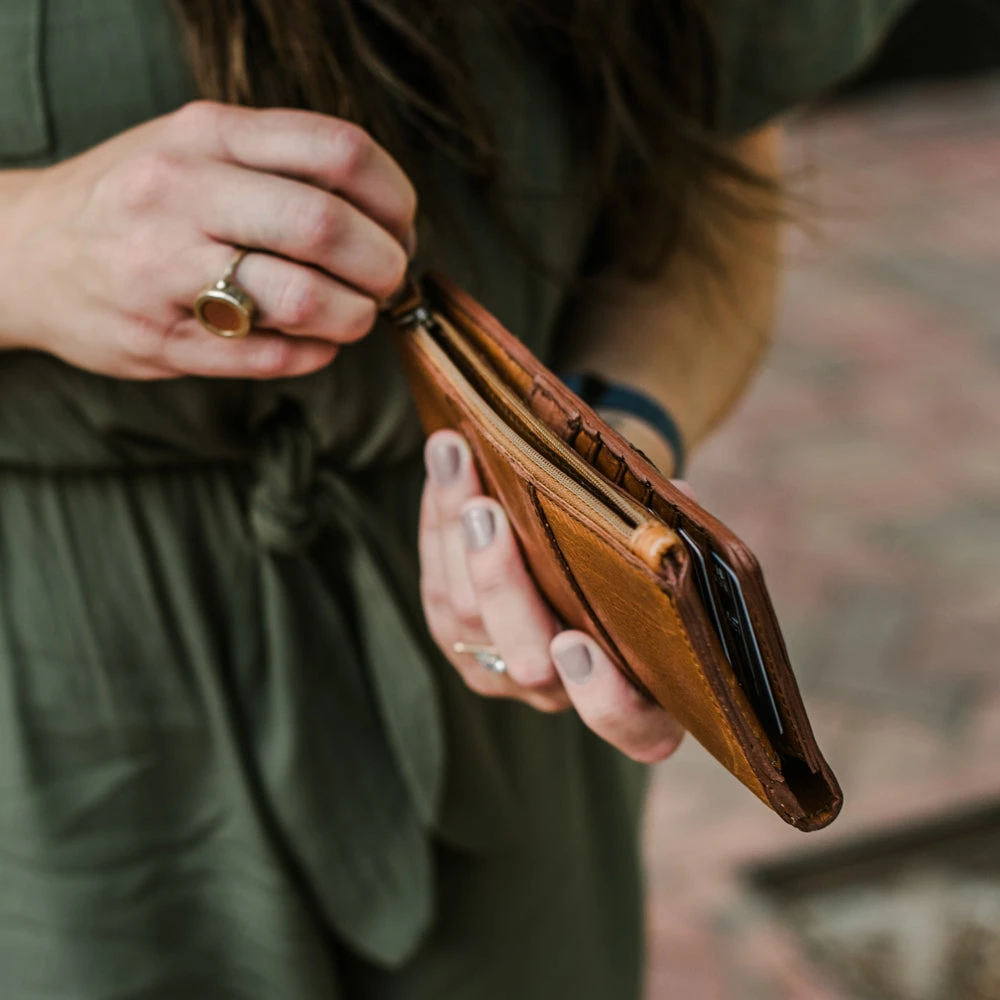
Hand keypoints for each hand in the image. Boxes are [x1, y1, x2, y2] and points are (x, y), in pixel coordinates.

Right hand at [0, 101, 415, 378]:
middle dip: (382, 264)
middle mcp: (182, 195)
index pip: (337, 151)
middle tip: (388, 279)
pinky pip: (275, 357)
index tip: (401, 224)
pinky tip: (313, 342)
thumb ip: (282, 164)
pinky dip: (316, 353)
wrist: (26, 252)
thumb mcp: (196, 147)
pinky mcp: (164, 340)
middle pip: (326, 227)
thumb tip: (386, 215)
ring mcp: (166, 272)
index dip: (394, 196)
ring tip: (354, 315)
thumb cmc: (135, 199)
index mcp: (205, 136)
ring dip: (355, 317)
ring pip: (305, 300)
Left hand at [419, 430, 684, 763]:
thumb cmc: (636, 562)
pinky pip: (436, 590)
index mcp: (641, 695)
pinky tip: (445, 468)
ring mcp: (504, 673)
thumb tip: (675, 491)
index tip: (573, 644)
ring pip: (466, 617)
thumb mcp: (660, 550)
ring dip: (453, 529)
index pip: (632, 726)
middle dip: (499, 579)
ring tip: (454, 456)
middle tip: (485, 511)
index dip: (603, 695)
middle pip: (525, 659)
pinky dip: (437, 523)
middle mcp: (566, 694)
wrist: (585, 559)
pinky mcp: (458, 640)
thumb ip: (667, 533)